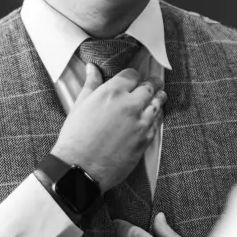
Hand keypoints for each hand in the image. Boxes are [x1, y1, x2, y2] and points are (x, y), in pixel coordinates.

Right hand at [51, 65, 166, 191]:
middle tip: (154, 83)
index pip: (131, 75)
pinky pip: (157, 122)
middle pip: (148, 87)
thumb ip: (90, 85)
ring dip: (159, 98)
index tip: (134, 78)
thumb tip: (91, 68)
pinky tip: (155, 114)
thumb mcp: (79, 106)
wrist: (80, 168)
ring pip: (157, 103)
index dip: (133, 75)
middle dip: (151, 84)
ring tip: (160, 95)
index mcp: (111, 93)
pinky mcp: (145, 139)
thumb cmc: (75, 138)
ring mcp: (140, 122)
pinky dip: (157, 116)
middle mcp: (129, 104)